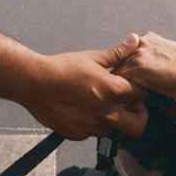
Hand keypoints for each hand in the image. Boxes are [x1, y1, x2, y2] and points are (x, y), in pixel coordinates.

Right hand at [19, 35, 148, 139]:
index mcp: (112, 91)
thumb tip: (134, 41)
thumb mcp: (92, 57)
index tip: (134, 87)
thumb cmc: (62, 68)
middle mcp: (105, 113)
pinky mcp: (78, 134)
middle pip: (138, 126)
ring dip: (113, 119)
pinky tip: (82, 109)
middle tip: (130, 106)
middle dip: (139, 116)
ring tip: (100, 103)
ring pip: (114, 129)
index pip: (142, 94)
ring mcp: (91, 126)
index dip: (141, 90)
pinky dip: (92, 123)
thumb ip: (117, 53)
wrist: (34, 83)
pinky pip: (93, 132)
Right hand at [112, 31, 175, 97]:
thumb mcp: (154, 92)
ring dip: (129, 62)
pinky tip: (148, 59)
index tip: (122, 88)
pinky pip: (136, 45)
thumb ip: (136, 85)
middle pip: (119, 64)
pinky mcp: (150, 37)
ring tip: (141, 69)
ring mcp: (144, 42)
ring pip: (126, 54)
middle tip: (131, 80)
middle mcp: (137, 51)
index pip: (116, 77)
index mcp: (136, 67)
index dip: (118, 84)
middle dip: (123, 73)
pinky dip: (139, 52)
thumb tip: (129, 85)